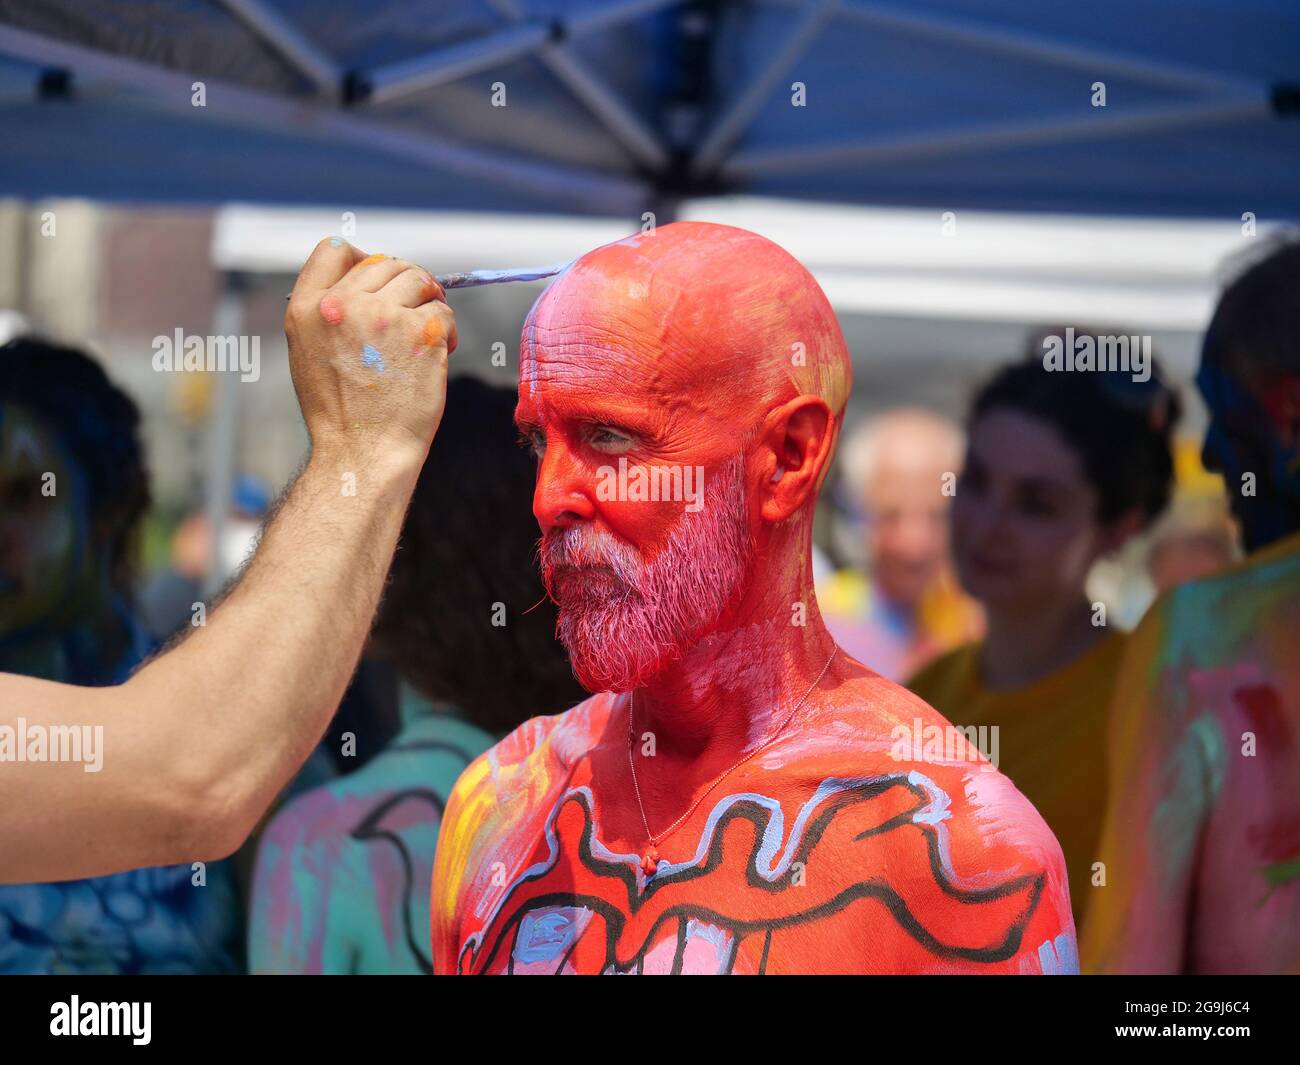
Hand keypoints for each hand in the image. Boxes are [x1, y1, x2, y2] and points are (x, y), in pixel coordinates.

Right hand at [284, 238, 457, 462]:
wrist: (364, 452)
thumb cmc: (342, 412)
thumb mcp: (309, 352)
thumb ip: (329, 311)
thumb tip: (367, 278)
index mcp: (307, 307)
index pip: (334, 248)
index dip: (362, 257)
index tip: (380, 278)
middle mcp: (342, 305)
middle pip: (386, 262)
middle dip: (407, 283)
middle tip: (416, 310)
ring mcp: (384, 316)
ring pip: (420, 281)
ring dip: (430, 302)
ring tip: (425, 335)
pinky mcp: (421, 333)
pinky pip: (443, 312)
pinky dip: (447, 331)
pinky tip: (437, 356)